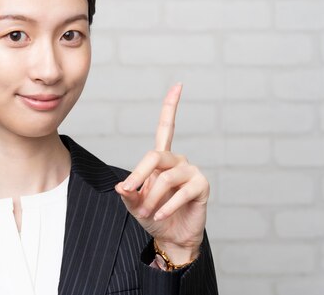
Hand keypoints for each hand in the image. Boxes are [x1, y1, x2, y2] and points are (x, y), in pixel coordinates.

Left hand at [114, 83, 208, 263]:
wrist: (172, 237)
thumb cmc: (154, 216)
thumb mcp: (135, 205)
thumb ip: (128, 194)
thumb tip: (121, 187)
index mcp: (161, 159)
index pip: (166, 127)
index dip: (171, 106)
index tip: (178, 85)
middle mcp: (177, 160)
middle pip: (154, 156)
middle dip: (139, 176)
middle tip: (130, 194)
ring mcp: (191, 171)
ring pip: (164, 178)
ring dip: (152, 198)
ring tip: (148, 212)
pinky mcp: (201, 185)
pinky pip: (180, 191)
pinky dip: (166, 206)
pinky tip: (160, 215)